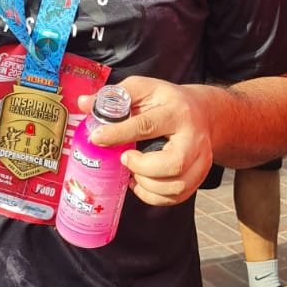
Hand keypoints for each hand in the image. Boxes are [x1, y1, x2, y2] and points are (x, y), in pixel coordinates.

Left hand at [81, 76, 213, 206]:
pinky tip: (142, 183)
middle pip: (173, 163)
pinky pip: (177, 197)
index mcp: (176, 111)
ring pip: (176, 186)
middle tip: (126, 159)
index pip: (147, 125)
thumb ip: (114, 96)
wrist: (203, 112)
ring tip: (133, 171)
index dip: (118, 133)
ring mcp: (201, 159)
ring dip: (147, 185)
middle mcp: (193, 137)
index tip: (98, 138)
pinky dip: (154, 196)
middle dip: (142, 167)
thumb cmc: (166, 101)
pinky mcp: (200, 176)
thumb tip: (83, 103)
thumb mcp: (143, 89)